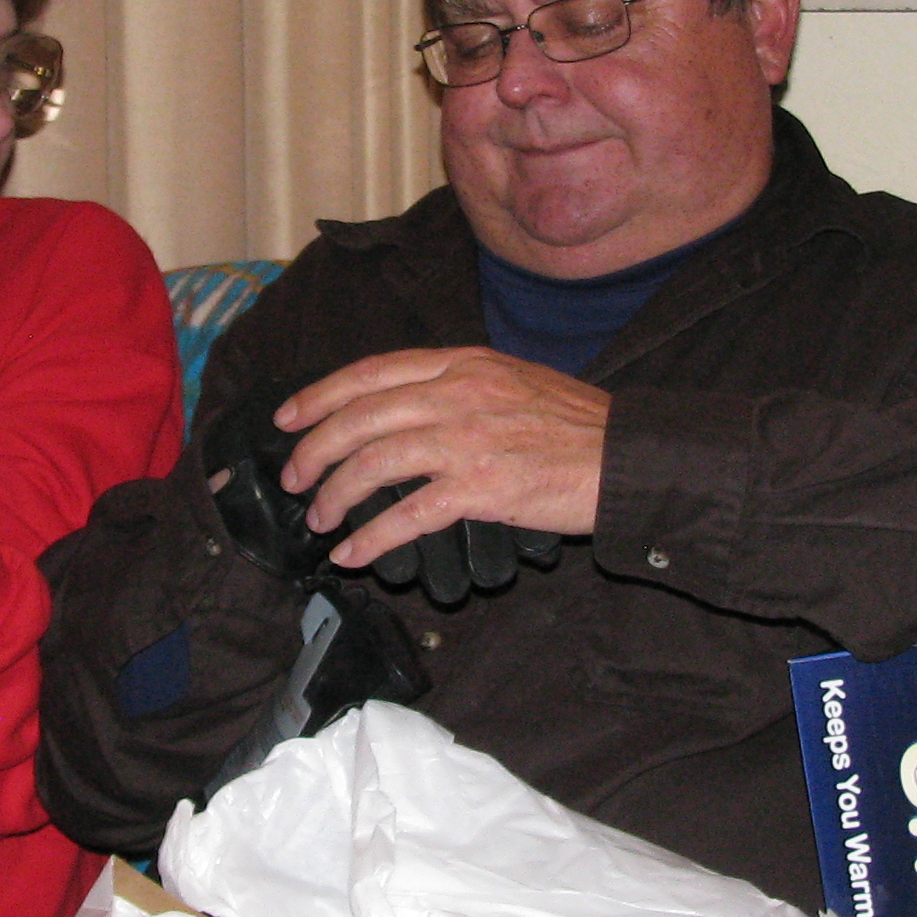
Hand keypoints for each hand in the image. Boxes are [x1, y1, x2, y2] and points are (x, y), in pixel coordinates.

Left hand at [275, 347, 606, 574]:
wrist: (627, 457)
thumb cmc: (577, 425)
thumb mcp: (513, 380)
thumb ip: (460, 386)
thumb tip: (406, 410)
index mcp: (464, 364)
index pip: (372, 372)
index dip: (320, 395)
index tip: (289, 417)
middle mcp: (458, 394)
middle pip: (360, 417)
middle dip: (314, 450)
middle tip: (294, 477)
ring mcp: (467, 440)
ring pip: (374, 463)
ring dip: (335, 494)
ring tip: (320, 517)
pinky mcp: (481, 488)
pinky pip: (407, 514)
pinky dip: (371, 536)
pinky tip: (353, 552)